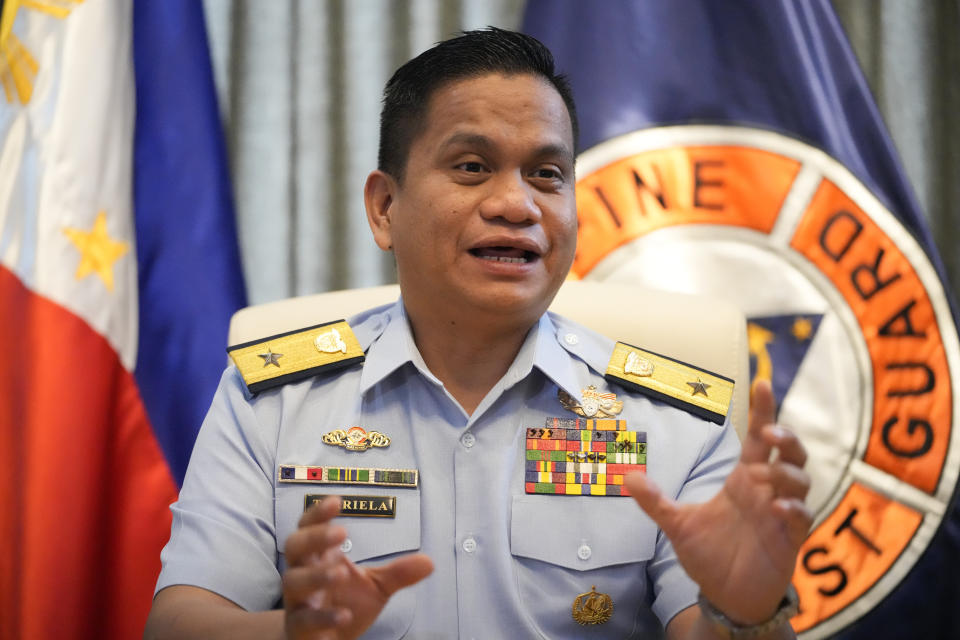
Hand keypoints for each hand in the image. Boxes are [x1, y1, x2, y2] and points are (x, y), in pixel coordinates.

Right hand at [282, 496, 433, 638]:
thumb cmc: (344, 603)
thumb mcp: (376, 586)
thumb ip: (398, 573)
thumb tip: (429, 562)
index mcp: (319, 556)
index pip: (310, 527)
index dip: (318, 513)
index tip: (336, 501)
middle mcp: (302, 573)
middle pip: (295, 546)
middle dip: (315, 537)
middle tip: (341, 533)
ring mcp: (298, 600)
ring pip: (294, 582)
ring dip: (316, 575)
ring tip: (341, 572)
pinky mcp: (299, 627)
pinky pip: (304, 619)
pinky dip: (323, 617)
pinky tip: (344, 614)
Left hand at [626, 380, 811, 624]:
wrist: (727, 596)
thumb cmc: (709, 555)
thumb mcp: (677, 525)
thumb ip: (656, 501)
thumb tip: (627, 477)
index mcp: (744, 479)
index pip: (757, 438)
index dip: (762, 410)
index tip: (761, 382)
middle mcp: (766, 490)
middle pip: (790, 451)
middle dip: (786, 436)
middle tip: (769, 433)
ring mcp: (782, 513)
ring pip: (801, 478)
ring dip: (786, 472)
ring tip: (762, 477)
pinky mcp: (791, 538)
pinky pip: (803, 515)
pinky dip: (794, 508)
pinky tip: (777, 507)